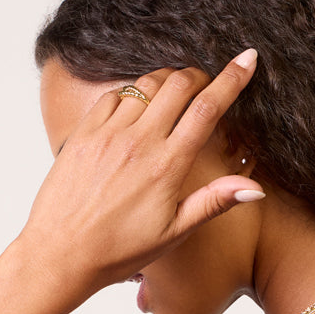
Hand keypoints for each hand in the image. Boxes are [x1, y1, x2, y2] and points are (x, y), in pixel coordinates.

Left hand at [15, 50, 264, 306]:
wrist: (60, 254)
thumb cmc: (118, 251)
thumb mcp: (173, 233)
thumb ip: (212, 202)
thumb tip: (254, 187)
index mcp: (167, 167)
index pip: (207, 109)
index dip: (232, 79)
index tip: (247, 59)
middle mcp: (139, 143)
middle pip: (179, 84)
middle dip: (199, 75)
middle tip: (205, 84)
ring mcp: (109, 133)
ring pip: (147, 84)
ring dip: (167, 80)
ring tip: (175, 93)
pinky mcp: (84, 132)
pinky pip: (114, 95)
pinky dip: (132, 92)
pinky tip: (138, 107)